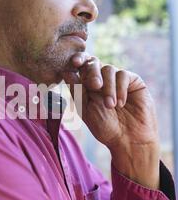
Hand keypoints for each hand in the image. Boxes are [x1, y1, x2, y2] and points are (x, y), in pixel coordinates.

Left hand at [62, 54, 159, 188]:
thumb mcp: (86, 109)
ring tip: (110, 106)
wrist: (128, 140)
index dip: (78, 60)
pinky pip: (123, 75)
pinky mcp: (133, 81)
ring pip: (108, 69)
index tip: (74, 62)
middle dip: (92, 72)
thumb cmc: (105, 127)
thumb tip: (66, 71)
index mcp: (87, 85)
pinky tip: (120, 103)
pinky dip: (120, 89)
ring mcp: (118, 80)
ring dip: (107, 87)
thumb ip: (77, 90)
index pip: (81, 66)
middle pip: (94, 63)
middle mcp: (102, 79)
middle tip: (95, 86)